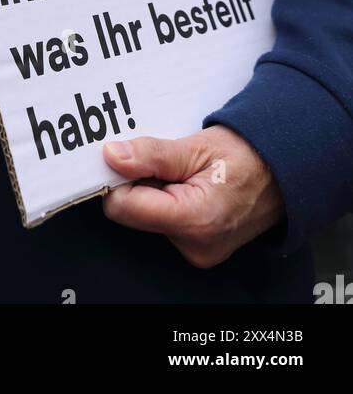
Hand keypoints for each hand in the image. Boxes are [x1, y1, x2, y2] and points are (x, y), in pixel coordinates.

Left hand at [102, 124, 284, 267]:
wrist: (286, 173)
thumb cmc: (247, 156)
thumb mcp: (197, 146)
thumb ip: (152, 155)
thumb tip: (111, 157)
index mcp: (193, 221)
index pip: (123, 206)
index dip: (116, 178)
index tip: (122, 155)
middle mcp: (194, 245)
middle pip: (133, 212)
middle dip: (139, 182)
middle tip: (166, 160)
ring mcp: (197, 251)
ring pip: (147, 216)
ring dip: (155, 190)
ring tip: (183, 170)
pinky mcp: (198, 249)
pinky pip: (164, 221)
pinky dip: (168, 200)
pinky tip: (188, 184)